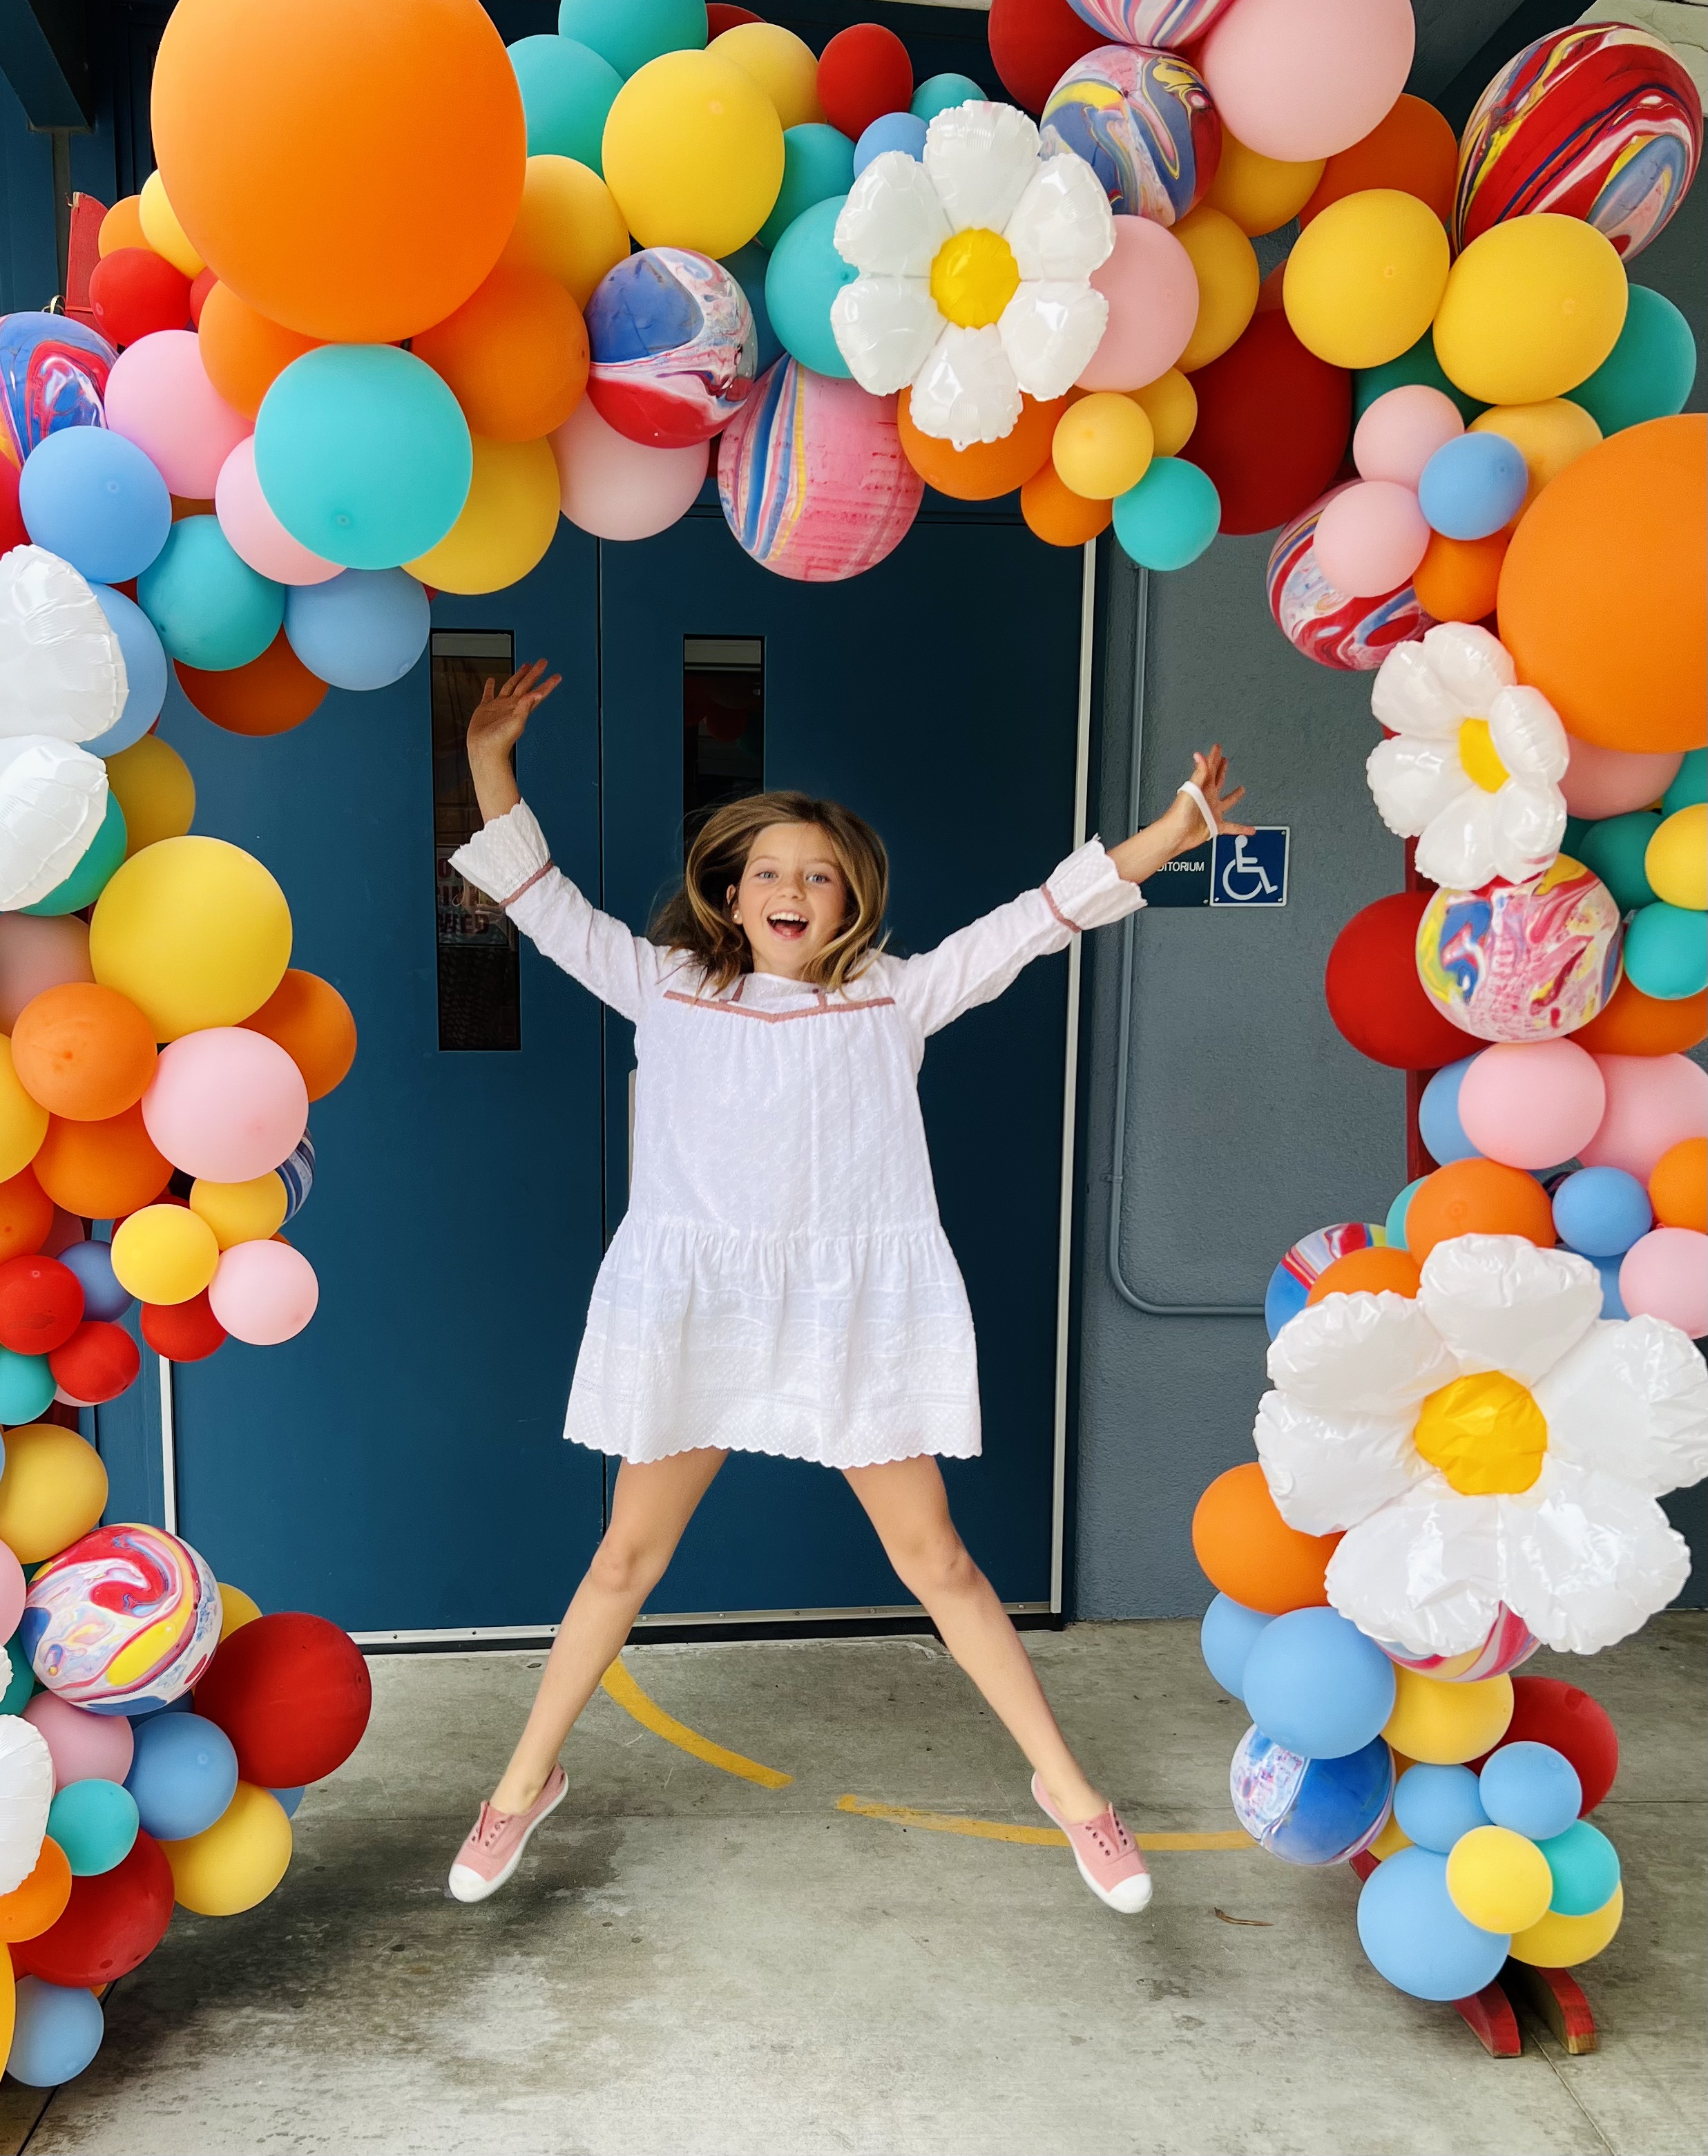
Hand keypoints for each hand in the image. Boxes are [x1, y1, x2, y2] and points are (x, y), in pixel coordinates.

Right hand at [467, 659, 559, 768]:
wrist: (484, 750)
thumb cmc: (500, 741)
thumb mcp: (516, 722)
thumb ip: (526, 707)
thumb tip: (537, 694)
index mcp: (521, 708)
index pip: (537, 692)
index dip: (548, 684)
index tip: (557, 675)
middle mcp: (512, 706)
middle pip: (526, 685)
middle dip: (535, 673)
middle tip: (542, 662)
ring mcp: (499, 706)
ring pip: (510, 686)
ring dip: (518, 676)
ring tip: (524, 666)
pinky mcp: (485, 709)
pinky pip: (489, 694)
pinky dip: (490, 686)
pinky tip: (491, 680)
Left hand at [1106, 744, 1254, 885]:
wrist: (1175, 834)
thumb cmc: (1178, 814)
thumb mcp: (1191, 790)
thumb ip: (1198, 773)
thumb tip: (1198, 755)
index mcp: (1202, 788)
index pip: (1210, 768)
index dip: (1214, 757)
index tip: (1217, 747)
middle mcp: (1208, 798)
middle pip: (1218, 780)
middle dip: (1221, 769)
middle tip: (1225, 760)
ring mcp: (1212, 811)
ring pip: (1227, 801)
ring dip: (1234, 796)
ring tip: (1241, 790)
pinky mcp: (1215, 825)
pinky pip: (1232, 826)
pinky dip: (1241, 828)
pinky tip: (1250, 830)